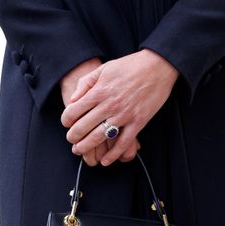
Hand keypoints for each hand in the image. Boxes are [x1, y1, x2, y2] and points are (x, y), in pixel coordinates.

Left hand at [61, 48, 179, 165]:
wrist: (158, 66)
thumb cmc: (130, 65)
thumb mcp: (105, 68)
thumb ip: (86, 83)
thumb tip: (73, 99)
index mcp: (99, 91)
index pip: (74, 111)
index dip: (66, 120)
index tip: (67, 123)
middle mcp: (109, 104)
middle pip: (83, 127)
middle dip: (73, 137)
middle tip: (71, 140)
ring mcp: (124, 115)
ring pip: (99, 137)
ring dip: (86, 147)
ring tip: (80, 150)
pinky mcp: (138, 122)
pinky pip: (123, 143)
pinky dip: (113, 154)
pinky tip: (105, 160)